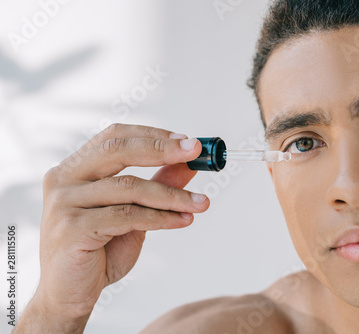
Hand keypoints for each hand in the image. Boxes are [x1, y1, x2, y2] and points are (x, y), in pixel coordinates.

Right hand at [26, 124, 208, 328]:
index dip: (153, 135)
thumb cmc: (100, 250)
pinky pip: (127, 216)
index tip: (187, 142)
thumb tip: (189, 164)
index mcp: (75, 168)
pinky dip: (161, 218)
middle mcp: (64, 179)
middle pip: (117, 150)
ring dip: (172, 195)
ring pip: (129, 187)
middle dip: (161, 149)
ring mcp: (64, 203)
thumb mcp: (135, 211)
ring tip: (200, 203)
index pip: (115, 136)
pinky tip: (181, 220)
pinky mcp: (72, 228)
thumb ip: (157, 185)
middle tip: (194, 153)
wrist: (70, 294)